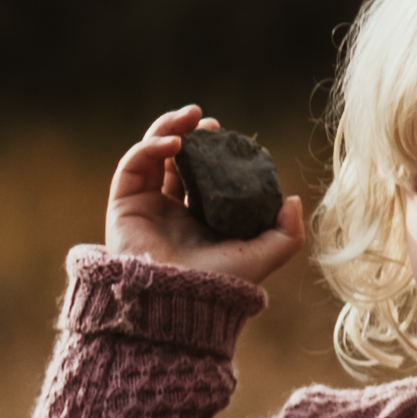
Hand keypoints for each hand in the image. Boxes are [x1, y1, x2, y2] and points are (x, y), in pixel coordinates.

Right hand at [106, 101, 303, 302]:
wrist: (180, 300)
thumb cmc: (220, 283)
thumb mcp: (265, 256)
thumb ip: (286, 233)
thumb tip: (292, 199)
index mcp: (200, 222)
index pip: (202, 176)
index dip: (211, 151)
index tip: (224, 134)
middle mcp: (170, 212)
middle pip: (174, 161)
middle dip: (188, 134)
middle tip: (205, 120)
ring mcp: (144, 208)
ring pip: (150, 157)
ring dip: (167, 130)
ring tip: (187, 117)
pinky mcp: (123, 206)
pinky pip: (132, 167)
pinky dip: (149, 147)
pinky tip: (173, 143)